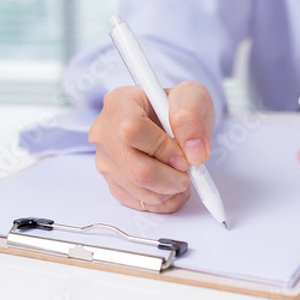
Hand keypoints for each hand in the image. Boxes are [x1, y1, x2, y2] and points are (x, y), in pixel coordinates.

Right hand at [89, 81, 214, 212]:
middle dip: (169, 177)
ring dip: (169, 191)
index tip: (183, 155)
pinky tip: (172, 187)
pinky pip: (138, 202)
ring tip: (183, 178)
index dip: (162, 148)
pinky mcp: (112, 182)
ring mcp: (105, 159)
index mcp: (120, 103)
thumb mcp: (193, 98)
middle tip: (188, 173)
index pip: (132, 130)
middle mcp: (104, 132)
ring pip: (138, 188)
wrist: (173, 123)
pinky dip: (163, 201)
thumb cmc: (178, 107)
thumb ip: (192, 118)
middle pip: (134, 167)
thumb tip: (194, 153)